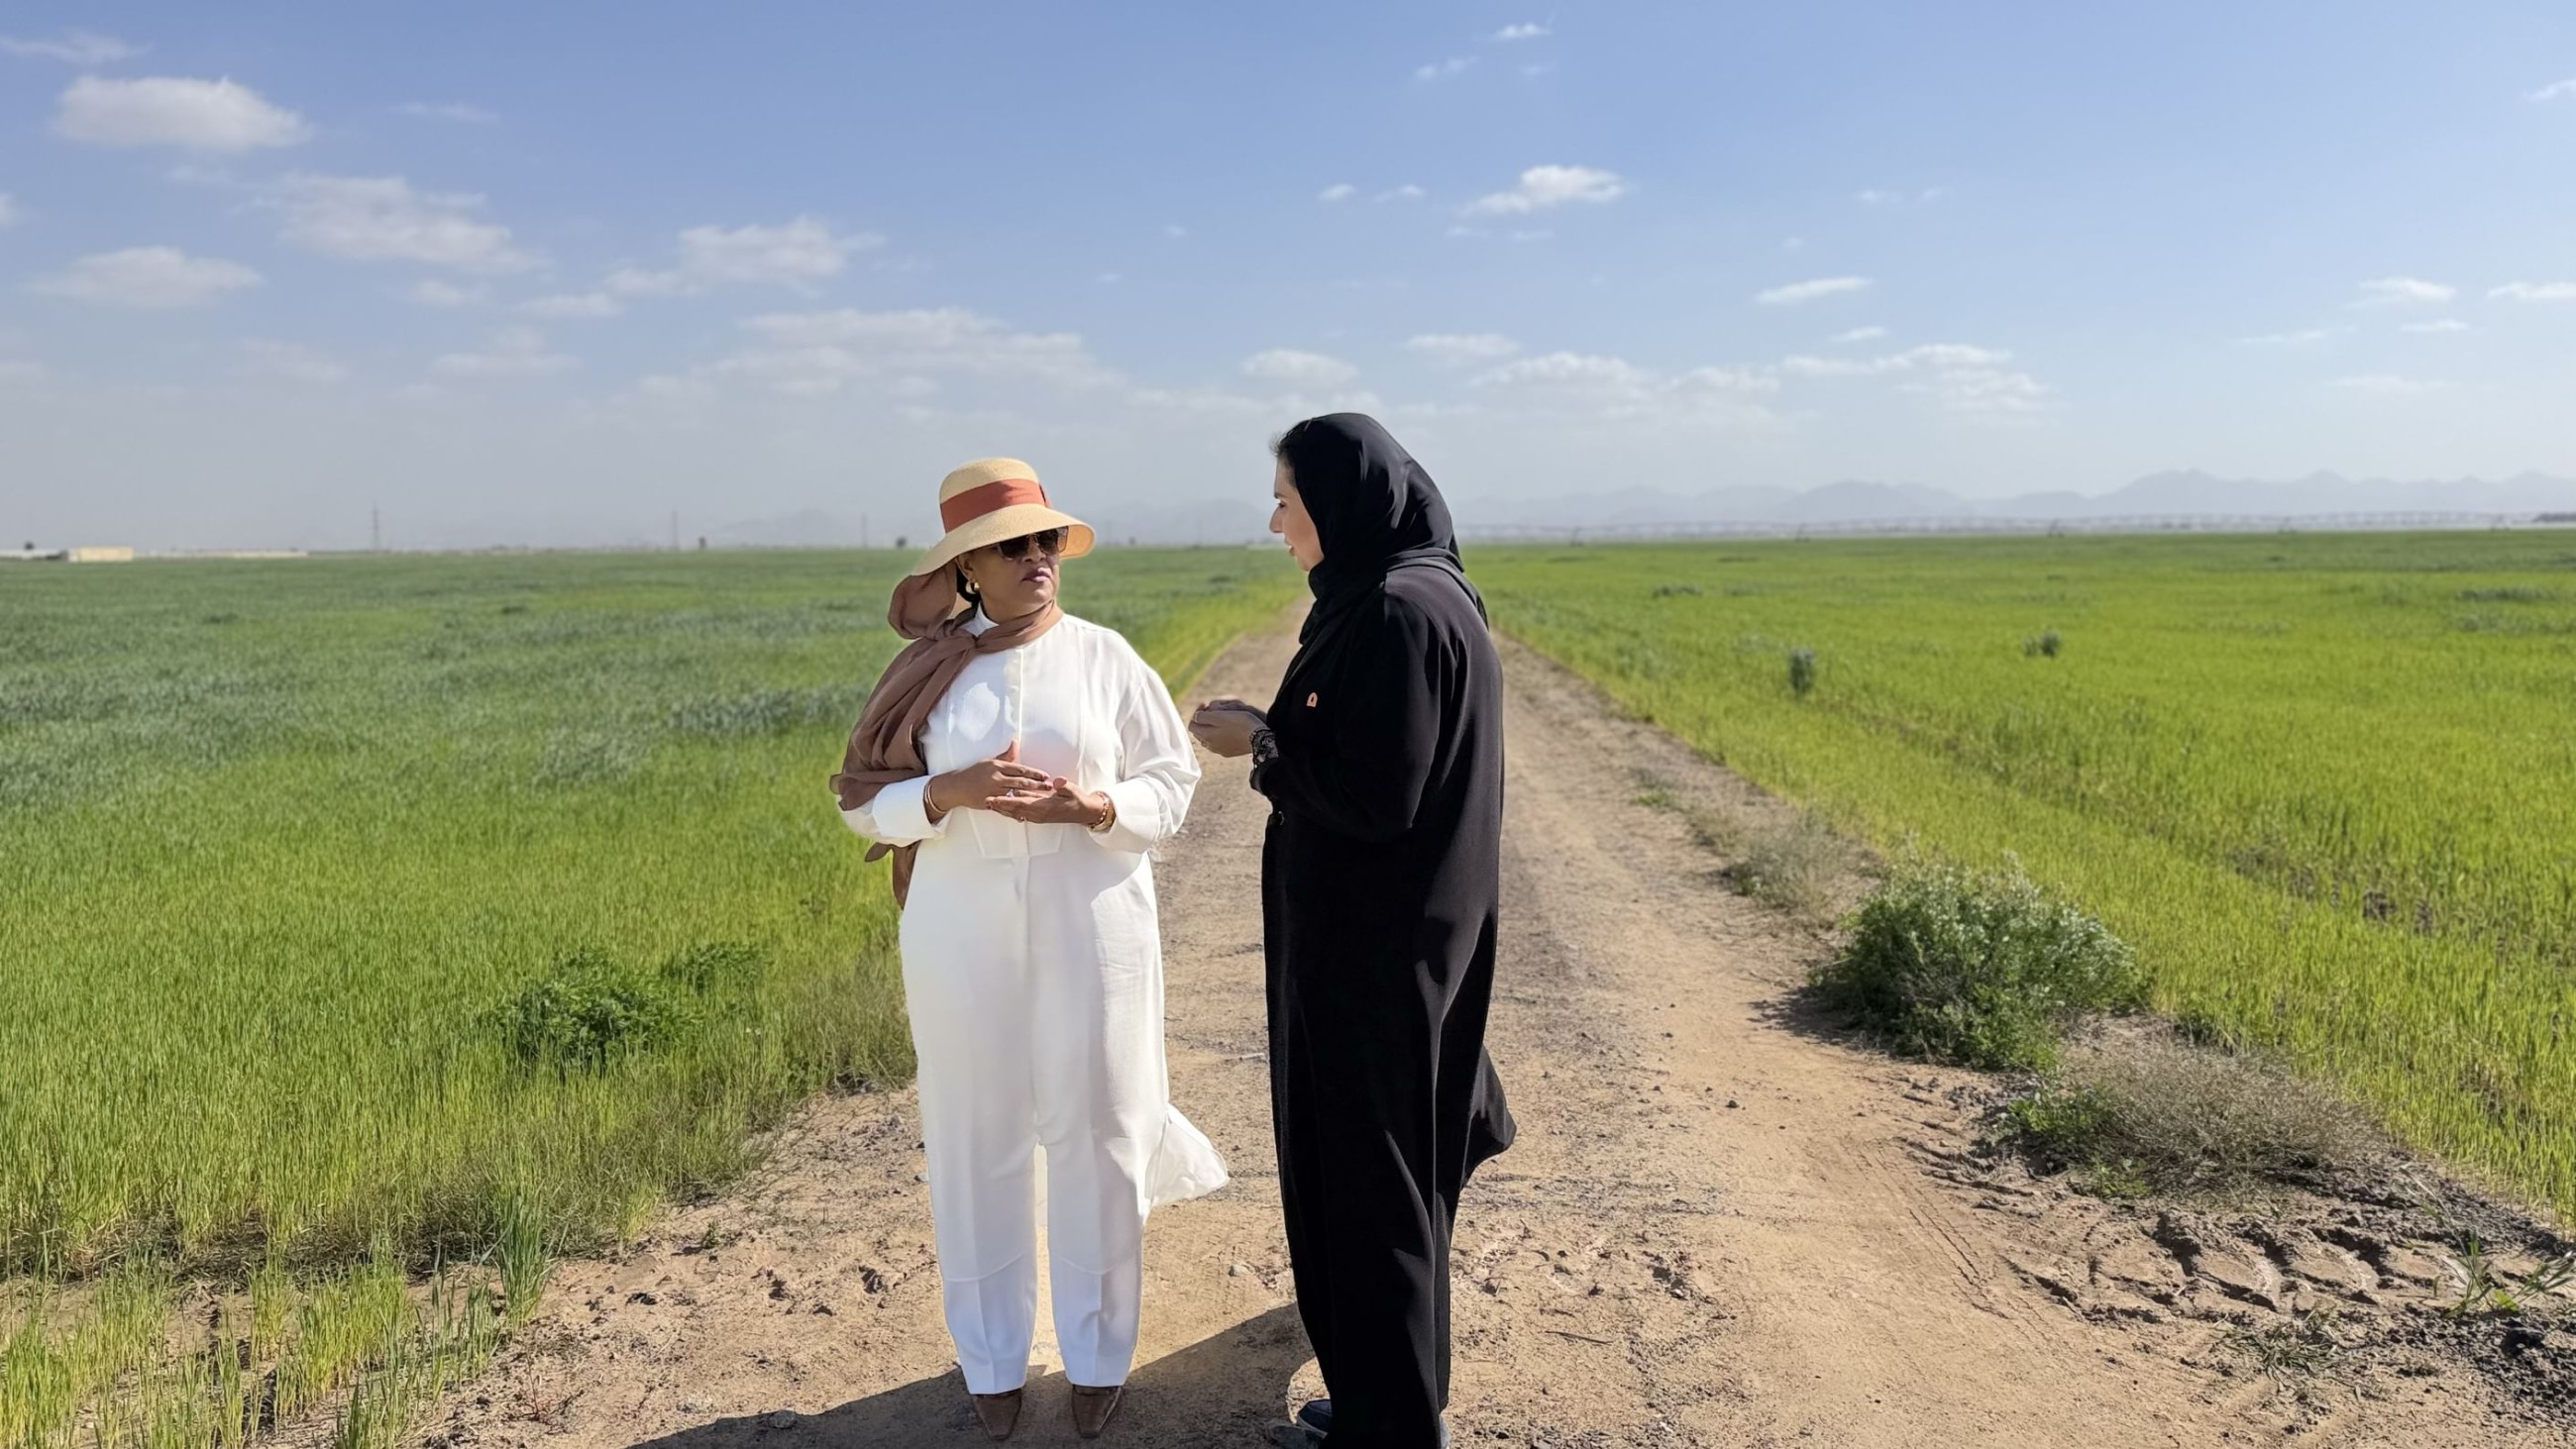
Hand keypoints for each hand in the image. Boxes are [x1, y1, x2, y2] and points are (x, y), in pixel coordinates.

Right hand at [925, 742, 1052, 819]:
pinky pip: (1004, 807)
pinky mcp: (989, 802)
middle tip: (1049, 787)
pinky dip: (1014, 811)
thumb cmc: (973, 772)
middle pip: (1021, 782)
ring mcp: (993, 791)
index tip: (1046, 776)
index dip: (1034, 773)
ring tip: (1042, 800)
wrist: (956, 786)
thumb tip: (1015, 742)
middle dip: (1037, 785)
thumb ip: (1005, 756)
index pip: (1020, 769)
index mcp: (997, 766)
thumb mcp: (989, 762)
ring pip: (1015, 795)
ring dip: (1029, 797)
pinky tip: (1024, 815)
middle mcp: (996, 778)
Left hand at [989, 774, 1113, 827]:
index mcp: (1044, 807)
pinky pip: (1021, 813)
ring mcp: (1038, 816)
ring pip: (1016, 813)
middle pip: (1014, 810)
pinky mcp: (1039, 815)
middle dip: (999, 806)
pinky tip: (1004, 806)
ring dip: (1003, 809)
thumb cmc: (1078, 800)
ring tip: (989, 804)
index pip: (1020, 804)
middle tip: (984, 801)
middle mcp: (1038, 814)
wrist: (1085, 812)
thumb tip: (1057, 782)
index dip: (1005, 801)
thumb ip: (1064, 786)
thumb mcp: (1073, 791)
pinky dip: (1011, 810)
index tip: (992, 799)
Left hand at [1188, 699, 1266, 758]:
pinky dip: (1219, 736)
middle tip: (1212, 711)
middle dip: (1203, 721)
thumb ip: (1203, 717)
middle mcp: (1210, 745)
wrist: (1259, 737)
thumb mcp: (1219, 716)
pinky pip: (1219, 743)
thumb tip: (1195, 718)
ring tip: (1220, 720)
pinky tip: (1228, 730)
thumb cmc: (1240, 724)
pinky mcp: (1229, 752)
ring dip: (1211, 728)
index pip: (1191, 725)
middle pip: (1199, 732)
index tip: (1205, 705)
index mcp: (1206, 735)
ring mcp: (1220, 750)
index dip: (1196, 712)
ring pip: (1208, 738)